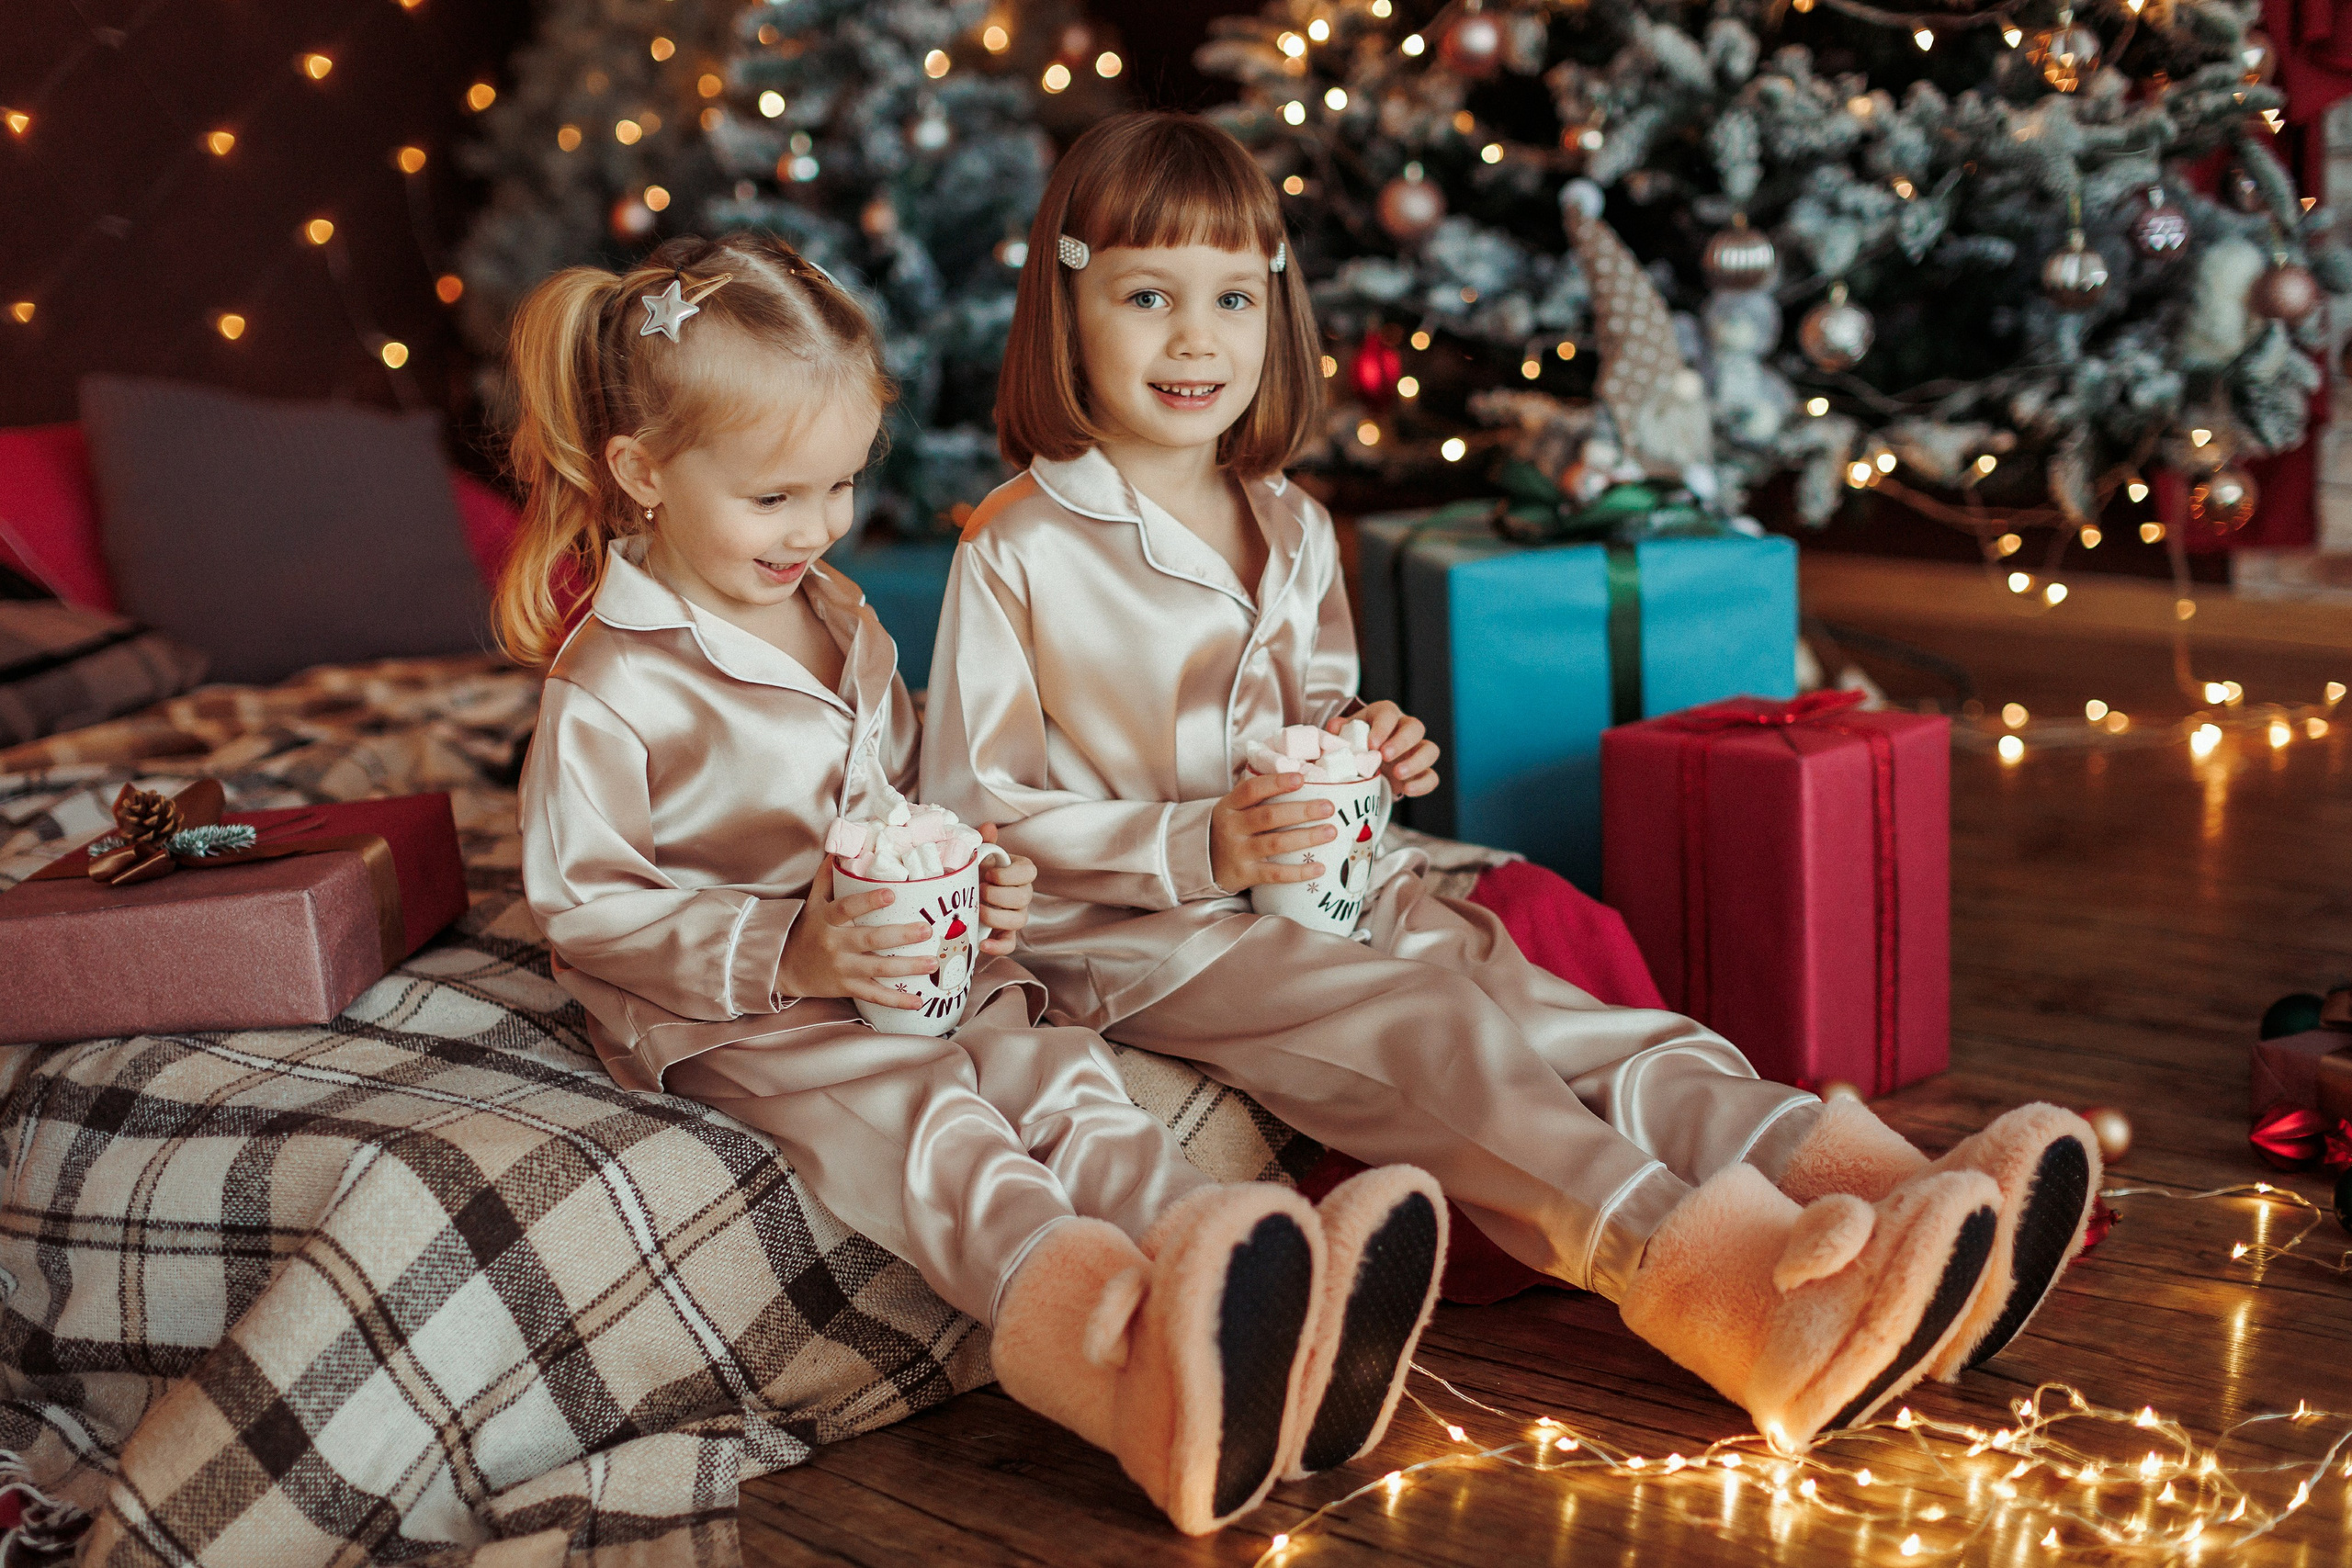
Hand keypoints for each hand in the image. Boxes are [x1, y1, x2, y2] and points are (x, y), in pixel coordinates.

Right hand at [775, 858, 935, 1009]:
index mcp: (827, 919)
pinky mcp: (847, 987)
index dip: (868, 901)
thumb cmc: (806, 930)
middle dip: (900, 935)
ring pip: (878, 969)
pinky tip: (919, 1002)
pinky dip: (897, 1001)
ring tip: (932, 962)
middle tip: (926, 930)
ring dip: (907, 967)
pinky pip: (875, 995)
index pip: (847, 908)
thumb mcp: (813, 902)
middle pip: (870, 939)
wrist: (785, 967)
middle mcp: (835, 944)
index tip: (891, 893)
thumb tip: (839, 849)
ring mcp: (842, 968)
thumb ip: (827, 878)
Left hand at [975, 823, 1034, 954]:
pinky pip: (1009, 944)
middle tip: (979, 890)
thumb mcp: (978, 856)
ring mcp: (1015, 916)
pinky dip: (998, 947)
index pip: (1029, 872)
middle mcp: (1022, 895)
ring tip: (977, 911)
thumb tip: (988, 827)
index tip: (989, 873)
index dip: (1010, 875)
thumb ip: (985, 842)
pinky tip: (983, 945)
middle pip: (1023, 897)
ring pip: (1018, 920)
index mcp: (1019, 872)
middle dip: (998, 895)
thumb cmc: (976, 871)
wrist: (963, 893)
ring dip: (997, 916)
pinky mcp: (1005, 935)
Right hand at [1211, 771, 1336, 892]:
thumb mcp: (1234, 808)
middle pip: (1270, 816)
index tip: (1301, 778)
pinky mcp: (1245, 874)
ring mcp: (1238, 852)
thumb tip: (1298, 775)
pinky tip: (1320, 868)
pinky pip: (1275, 874)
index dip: (1277, 783)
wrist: (1202, 863)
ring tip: (1331, 832)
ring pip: (1276, 843)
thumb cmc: (1231, 829)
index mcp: (1230, 806)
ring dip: (1307, 837)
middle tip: (1329, 807)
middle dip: (1302, 811)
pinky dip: (1299, 872)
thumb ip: (1257, 795)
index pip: (1252, 790)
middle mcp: (1232, 827)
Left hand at [1335, 701, 1439, 798]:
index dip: (1382, 728)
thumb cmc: (1354, 742)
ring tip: (1397, 773)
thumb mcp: (1344, 733)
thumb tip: (1333, 729)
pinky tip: (1407, 790)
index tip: (1371, 744)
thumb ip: (1338, 730)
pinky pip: (1431, 777)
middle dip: (1401, 741)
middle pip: (1415, 727)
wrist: (1363, 761)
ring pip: (1430, 750)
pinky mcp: (1421, 772)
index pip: (1389, 715)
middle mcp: (1405, 729)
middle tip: (1384, 756)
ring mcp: (1416, 751)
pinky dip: (1422, 784)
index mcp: (1385, 715)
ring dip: (1416, 762)